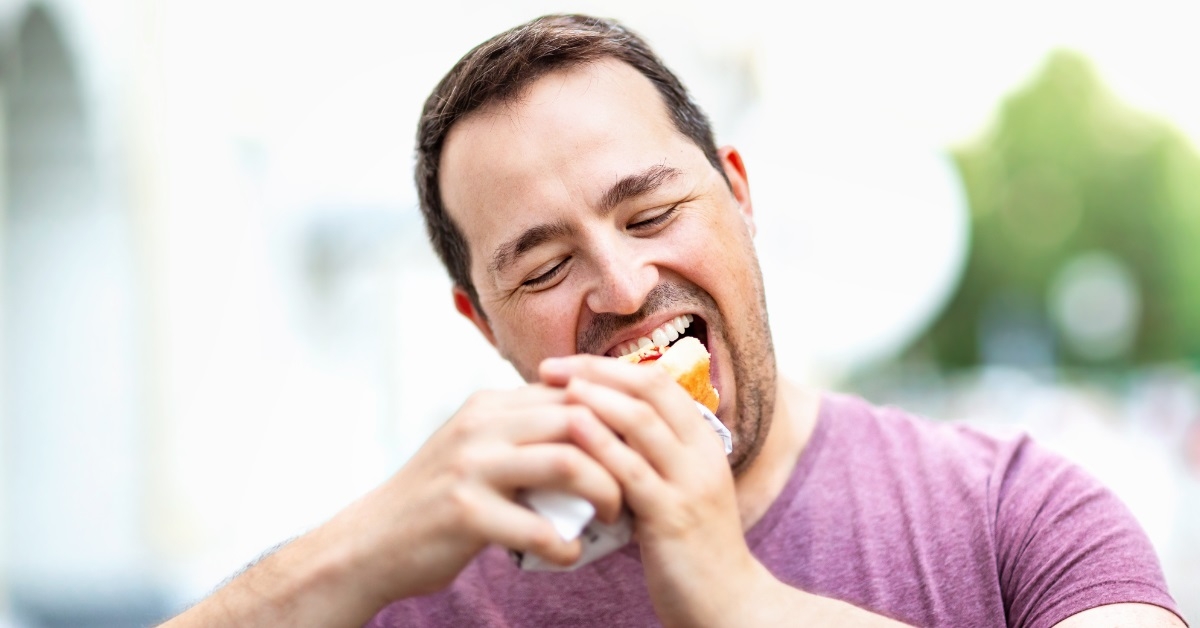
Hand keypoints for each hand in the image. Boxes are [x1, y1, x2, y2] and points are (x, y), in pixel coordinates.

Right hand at [346, 384, 623, 602]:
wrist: (371, 543)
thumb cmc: (438, 500)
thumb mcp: (477, 448)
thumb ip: (524, 433)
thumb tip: (592, 428)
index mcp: (490, 406)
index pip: (572, 393)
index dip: (615, 418)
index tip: (640, 446)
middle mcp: (481, 425)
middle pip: (579, 417)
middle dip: (621, 451)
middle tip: (638, 482)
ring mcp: (471, 467)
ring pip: (567, 462)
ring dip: (605, 492)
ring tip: (613, 516)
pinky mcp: (465, 513)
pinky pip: (538, 527)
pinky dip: (566, 545)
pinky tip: (570, 555)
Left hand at [540, 356, 763, 626]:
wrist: (727, 604)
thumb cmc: (690, 547)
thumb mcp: (676, 488)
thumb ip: (648, 456)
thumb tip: (597, 425)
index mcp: (703, 442)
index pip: (659, 382)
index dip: (610, 366)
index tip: (568, 364)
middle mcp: (701, 454)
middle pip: (649, 390)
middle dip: (596, 371)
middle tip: (550, 367)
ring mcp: (689, 483)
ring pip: (641, 422)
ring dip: (596, 397)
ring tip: (557, 386)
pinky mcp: (673, 516)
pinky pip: (632, 471)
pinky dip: (600, 444)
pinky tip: (571, 429)